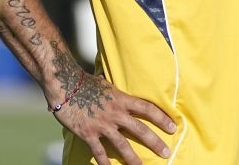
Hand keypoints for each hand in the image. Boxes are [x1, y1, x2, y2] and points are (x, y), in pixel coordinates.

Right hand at [50, 72, 175, 164]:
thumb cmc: (86, 82)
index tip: (172, 126)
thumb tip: (123, 95)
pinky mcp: (89, 134)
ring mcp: (102, 125)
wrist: (66, 86)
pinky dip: (105, 163)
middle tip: (166, 152)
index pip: (147, 108)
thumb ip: (117, 94)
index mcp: (121, 99)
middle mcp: (115, 113)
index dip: (161, 117)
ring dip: (134, 158)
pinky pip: (100, 152)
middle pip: (140, 129)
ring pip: (123, 145)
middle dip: (155, 142)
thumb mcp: (106, 85)